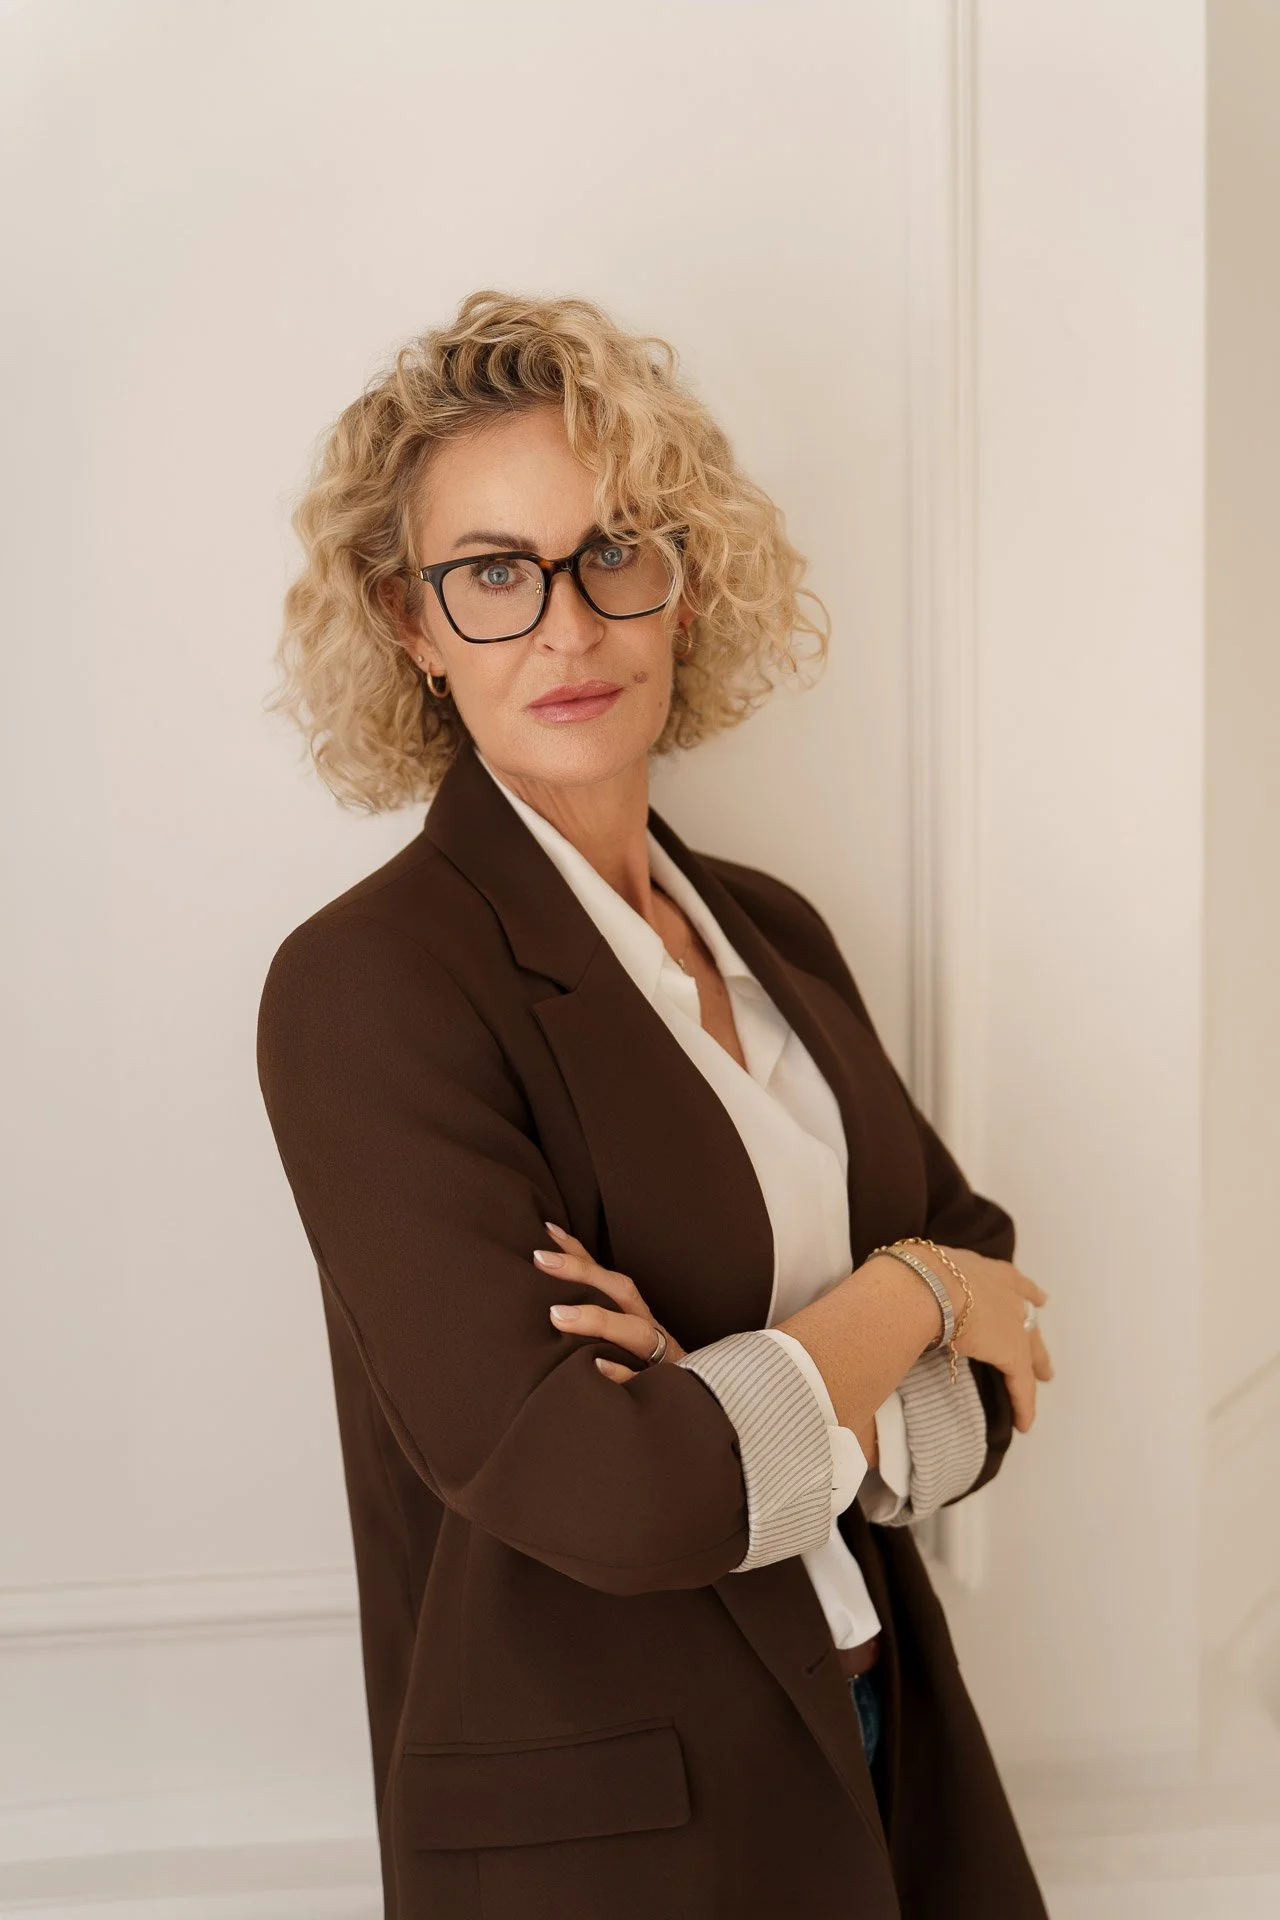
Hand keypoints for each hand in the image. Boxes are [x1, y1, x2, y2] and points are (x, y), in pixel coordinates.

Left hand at [533, 1222, 688, 1379]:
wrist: (697, 1396)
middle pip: (620, 1291)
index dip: (577, 1252)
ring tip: (558, 1315)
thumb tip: (549, 1287)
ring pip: (637, 1332)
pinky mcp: (660, 1387)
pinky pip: (642, 1379)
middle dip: (581, 1272)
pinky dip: (621, 1373)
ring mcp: (658, 1356)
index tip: (547, 1231)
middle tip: (540, 1259)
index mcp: (635, 1312)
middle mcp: (647, 1326)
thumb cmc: (645, 1365)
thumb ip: (593, 1313)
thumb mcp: (623, 1333)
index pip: (604, 1275)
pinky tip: (595, 1365)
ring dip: (598, 1320)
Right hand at [928, 1246, 1053, 1434]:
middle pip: (1026, 1317)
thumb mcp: (922, 1268)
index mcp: (982, 1270)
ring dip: (1035, 1367)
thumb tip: (902, 1287)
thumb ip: (924, 1280)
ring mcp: (1012, 1321)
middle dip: (1034, 1334)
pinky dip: (1024, 1403)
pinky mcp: (1012, 1352)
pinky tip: (1024, 1422)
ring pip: (1029, 1351)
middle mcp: (1004, 1291)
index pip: (1011, 1281)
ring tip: (1043, 1380)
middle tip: (1042, 1351)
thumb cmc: (913, 1272)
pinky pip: (1022, 1383)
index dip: (1025, 1291)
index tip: (1039, 1299)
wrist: (924, 1284)